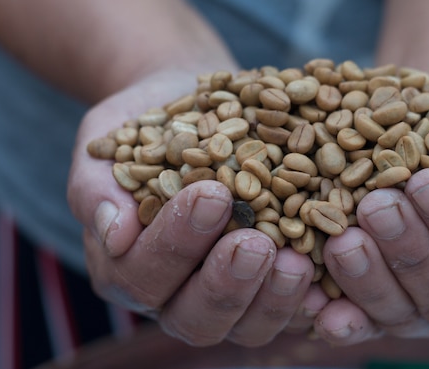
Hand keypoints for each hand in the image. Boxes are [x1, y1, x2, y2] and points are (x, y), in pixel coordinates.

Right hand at [67, 70, 313, 346]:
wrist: (187, 101)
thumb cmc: (142, 122)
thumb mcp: (107, 142)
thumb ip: (97, 188)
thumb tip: (113, 236)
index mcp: (128, 265)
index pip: (144, 273)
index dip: (176, 242)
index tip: (211, 194)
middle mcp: (175, 292)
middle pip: (196, 316)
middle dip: (226, 283)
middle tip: (255, 242)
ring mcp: (225, 293)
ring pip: (247, 326)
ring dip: (273, 299)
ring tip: (298, 260)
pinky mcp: (267, 284)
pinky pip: (290, 309)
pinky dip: (312, 298)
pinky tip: (331, 276)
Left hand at [313, 88, 428, 344]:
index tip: (427, 183)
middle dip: (409, 251)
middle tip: (376, 207)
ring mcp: (428, 312)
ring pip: (400, 313)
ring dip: (366, 280)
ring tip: (340, 240)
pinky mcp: (384, 313)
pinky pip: (361, 325)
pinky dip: (335, 316)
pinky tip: (310, 300)